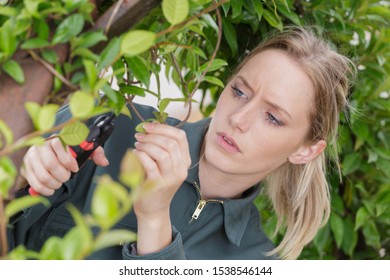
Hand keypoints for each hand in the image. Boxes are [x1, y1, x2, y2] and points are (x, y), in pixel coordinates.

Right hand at [21, 136, 108, 195]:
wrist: (50, 153)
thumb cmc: (70, 152)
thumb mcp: (84, 149)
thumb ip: (95, 152)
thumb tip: (104, 162)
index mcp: (56, 138)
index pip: (59, 145)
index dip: (68, 160)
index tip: (75, 168)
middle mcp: (41, 145)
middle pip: (50, 164)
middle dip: (62, 175)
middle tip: (67, 178)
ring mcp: (31, 156)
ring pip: (42, 175)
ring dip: (54, 183)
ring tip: (59, 183)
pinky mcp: (25, 167)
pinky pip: (33, 182)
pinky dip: (44, 189)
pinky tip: (51, 189)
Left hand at [132, 122, 190, 253]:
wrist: (153, 209)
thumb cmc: (155, 183)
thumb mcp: (163, 164)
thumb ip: (161, 147)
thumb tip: (149, 127)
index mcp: (184, 161)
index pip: (180, 137)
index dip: (163, 127)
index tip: (148, 126)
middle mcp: (181, 169)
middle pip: (171, 143)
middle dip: (153, 135)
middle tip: (139, 135)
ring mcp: (171, 178)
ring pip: (163, 152)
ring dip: (147, 144)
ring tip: (137, 144)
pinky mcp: (158, 185)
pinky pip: (151, 164)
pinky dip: (141, 155)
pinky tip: (135, 153)